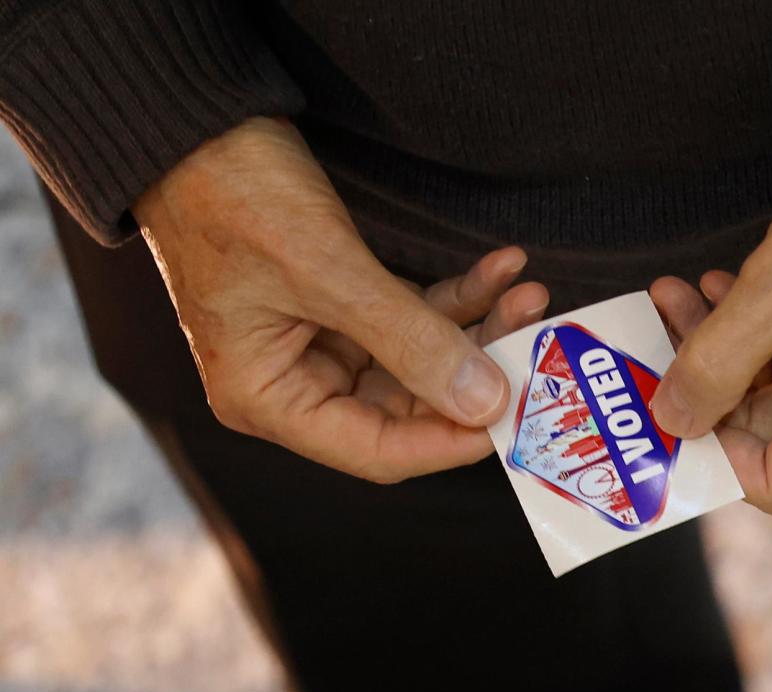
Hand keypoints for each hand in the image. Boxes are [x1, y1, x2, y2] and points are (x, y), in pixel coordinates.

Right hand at [134, 117, 547, 481]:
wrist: (197, 122)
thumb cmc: (233, 195)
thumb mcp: (327, 271)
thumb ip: (409, 340)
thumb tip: (484, 401)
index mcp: (268, 399)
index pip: (377, 451)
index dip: (450, 440)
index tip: (515, 414)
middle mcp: (294, 384)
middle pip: (408, 407)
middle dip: (477, 371)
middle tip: (536, 335)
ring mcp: (321, 345)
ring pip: (420, 360)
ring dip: (477, 327)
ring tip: (531, 293)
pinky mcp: (344, 307)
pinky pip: (413, 317)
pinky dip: (456, 295)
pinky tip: (503, 267)